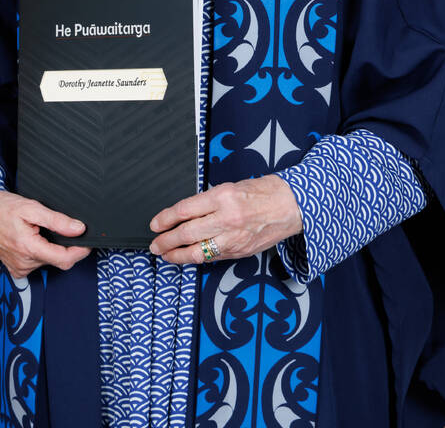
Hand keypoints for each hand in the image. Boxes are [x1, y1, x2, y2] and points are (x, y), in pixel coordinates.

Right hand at [0, 189, 90, 278]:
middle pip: (58, 260)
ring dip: (51, 247)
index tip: (88, 242)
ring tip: (39, 230)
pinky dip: (41, 252)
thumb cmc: (3, 207)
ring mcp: (19, 268)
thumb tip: (78, 229)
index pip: (65, 259)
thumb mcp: (32, 208)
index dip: (80, 251)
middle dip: (64, 245)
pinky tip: (32, 239)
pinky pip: (37, 263)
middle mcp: (23, 264)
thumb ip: (57, 221)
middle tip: (58, 226)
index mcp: (28, 249)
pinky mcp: (16, 269)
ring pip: (48, 261)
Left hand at [148, 174, 301, 263]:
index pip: (185, 210)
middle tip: (154, 244)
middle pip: (187, 233)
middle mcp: (227, 218)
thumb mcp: (231, 186)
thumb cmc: (263, 192)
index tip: (155, 224)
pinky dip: (198, 258)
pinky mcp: (240, 251)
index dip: (165, 218)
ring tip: (166, 255)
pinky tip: (189, 257)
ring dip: (177, 255)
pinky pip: (213, 257)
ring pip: (197, 252)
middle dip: (166, 241)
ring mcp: (234, 238)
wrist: (291, 205)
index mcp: (223, 197)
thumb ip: (209, 201)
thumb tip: (186, 213)